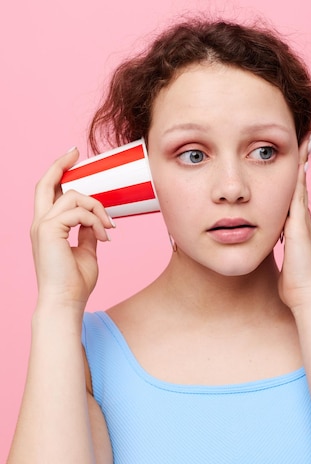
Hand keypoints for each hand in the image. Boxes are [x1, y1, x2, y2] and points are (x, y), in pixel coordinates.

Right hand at [31, 148, 113, 309]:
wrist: (65, 302)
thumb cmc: (74, 283)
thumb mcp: (86, 252)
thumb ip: (88, 233)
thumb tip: (96, 222)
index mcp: (47, 228)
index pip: (48, 193)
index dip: (58, 173)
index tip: (72, 159)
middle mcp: (40, 224)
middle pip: (46, 183)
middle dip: (60, 164)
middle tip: (76, 152)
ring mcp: (42, 226)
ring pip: (73, 197)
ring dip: (97, 209)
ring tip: (108, 228)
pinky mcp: (50, 230)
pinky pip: (79, 212)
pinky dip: (96, 221)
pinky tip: (104, 236)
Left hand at [278, 135, 310, 311]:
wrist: (307, 296)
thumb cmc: (295, 286)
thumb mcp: (284, 264)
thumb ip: (278, 256)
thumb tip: (268, 254)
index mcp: (296, 230)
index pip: (293, 198)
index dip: (293, 180)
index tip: (293, 162)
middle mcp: (302, 222)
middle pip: (299, 185)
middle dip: (302, 162)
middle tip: (305, 138)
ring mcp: (303, 222)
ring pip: (301, 184)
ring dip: (303, 162)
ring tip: (305, 138)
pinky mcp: (300, 225)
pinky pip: (298, 193)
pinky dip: (299, 175)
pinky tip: (299, 159)